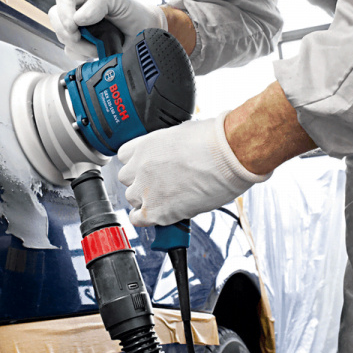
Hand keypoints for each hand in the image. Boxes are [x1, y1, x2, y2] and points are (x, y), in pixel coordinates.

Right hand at [48, 0, 166, 59]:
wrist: (144, 32)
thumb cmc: (132, 12)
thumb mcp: (119, 0)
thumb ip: (99, 3)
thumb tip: (79, 17)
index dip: (64, 13)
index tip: (74, 26)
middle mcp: (79, 11)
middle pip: (56, 19)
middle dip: (66, 32)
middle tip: (79, 38)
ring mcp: (80, 29)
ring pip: (63, 38)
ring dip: (78, 46)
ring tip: (97, 46)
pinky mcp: (83, 45)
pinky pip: (71, 52)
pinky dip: (82, 54)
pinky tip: (96, 51)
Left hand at [118, 112, 271, 226]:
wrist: (228, 157)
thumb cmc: (214, 142)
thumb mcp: (183, 133)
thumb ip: (169, 145)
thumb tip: (173, 152)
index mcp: (146, 144)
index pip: (124, 156)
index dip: (136, 163)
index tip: (144, 168)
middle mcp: (140, 166)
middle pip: (125, 178)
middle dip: (139, 181)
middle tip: (157, 183)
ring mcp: (146, 189)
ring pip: (131, 199)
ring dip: (144, 199)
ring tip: (164, 198)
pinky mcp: (156, 211)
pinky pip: (137, 219)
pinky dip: (145, 219)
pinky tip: (159, 214)